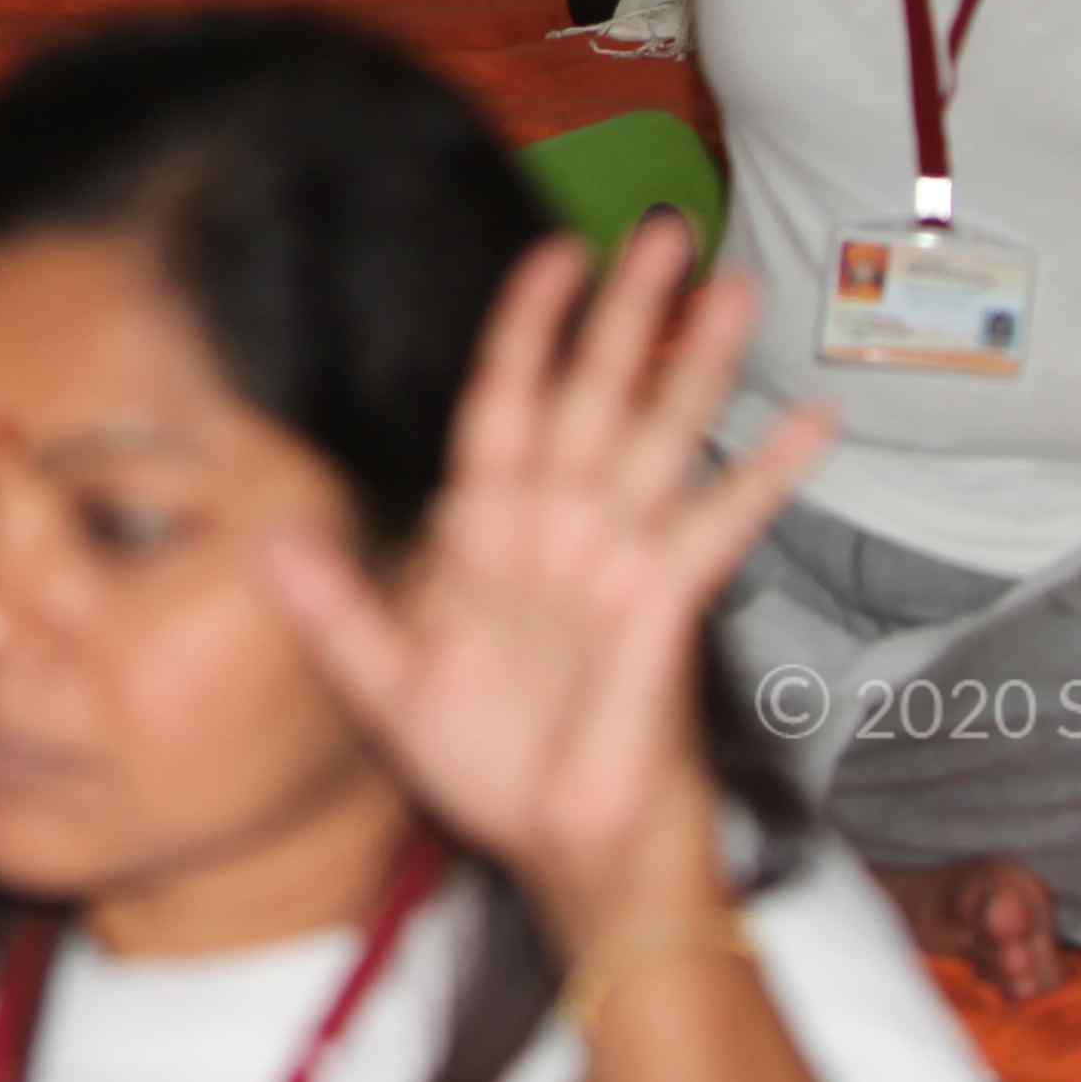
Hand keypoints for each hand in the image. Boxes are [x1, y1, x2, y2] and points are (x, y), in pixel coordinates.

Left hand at [260, 213, 819, 940]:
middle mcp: (560, 524)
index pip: (506, 399)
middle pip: (593, 392)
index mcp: (489, 529)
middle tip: (666, 229)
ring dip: (698, 360)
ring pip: (660, 432)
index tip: (556, 253)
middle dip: (628, 312)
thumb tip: (266, 536)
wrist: (560, 852)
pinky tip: (814, 420)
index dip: (527, 326)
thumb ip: (332, 607)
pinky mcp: (666, 599)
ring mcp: (620, 555)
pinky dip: (768, 471)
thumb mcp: (387, 685)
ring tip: (735, 285)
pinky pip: (721, 521)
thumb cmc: (487, 766)